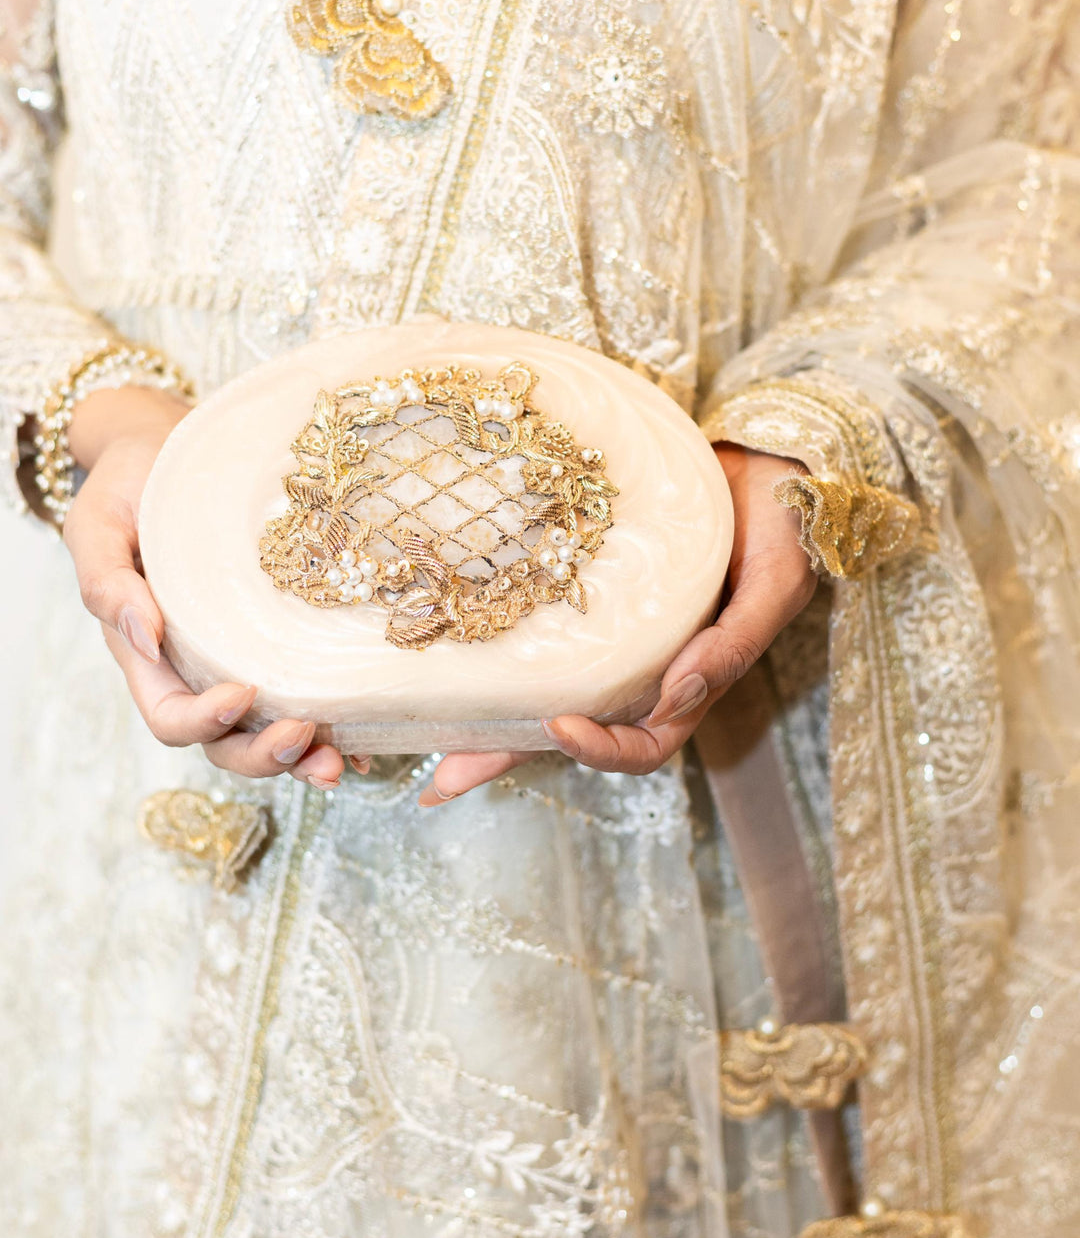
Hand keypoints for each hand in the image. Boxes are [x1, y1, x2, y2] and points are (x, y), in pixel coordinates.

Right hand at [62, 385, 350, 787]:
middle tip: (304, 735)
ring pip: (266, 733)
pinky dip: (336, 731)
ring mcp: (239, 662)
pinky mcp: (280, 642)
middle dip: (263, 755)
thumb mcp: (98, 524)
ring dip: (302, 758)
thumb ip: (106, 582)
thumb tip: (146, 636)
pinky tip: (368, 745)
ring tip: (339, 763)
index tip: (242, 693)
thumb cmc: (126, 486)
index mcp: (150, 656)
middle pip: (223, 743)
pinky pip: (306, 696)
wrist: (164, 450)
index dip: (204, 722)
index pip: (171, 716)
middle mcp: (196, 672)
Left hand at [418, 441, 815, 805]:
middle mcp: (645, 668)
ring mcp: (615, 633)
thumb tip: (676, 692)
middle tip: (443, 778)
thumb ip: (734, 643)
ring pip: (546, 689)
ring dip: (491, 721)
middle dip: (509, 756)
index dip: (601, 749)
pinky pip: (542, 631)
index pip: (646, 743)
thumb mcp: (775, 584)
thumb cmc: (784, 524)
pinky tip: (451, 654)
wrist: (766, 459)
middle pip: (574, 731)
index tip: (558, 725)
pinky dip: (501, 651)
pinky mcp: (591, 591)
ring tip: (426, 744)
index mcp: (692, 680)